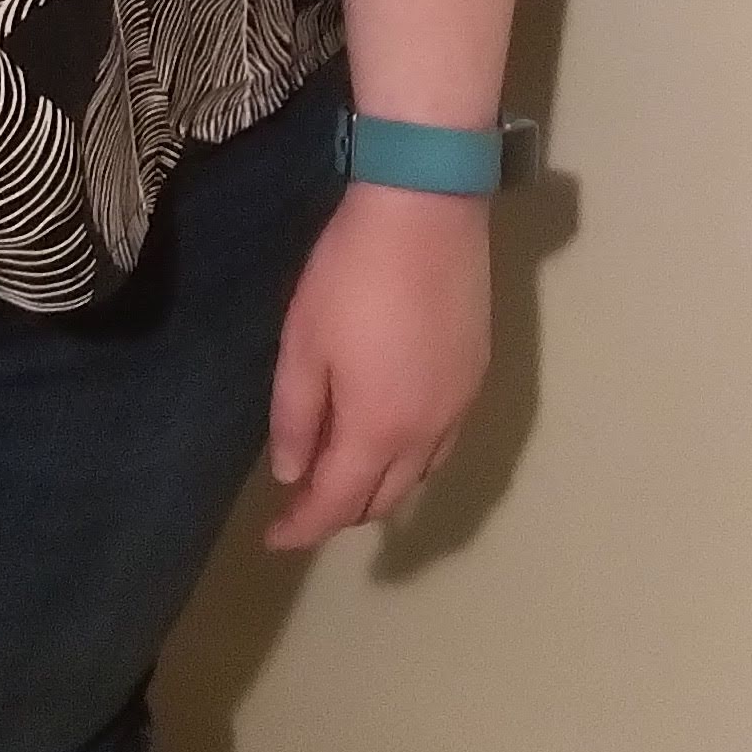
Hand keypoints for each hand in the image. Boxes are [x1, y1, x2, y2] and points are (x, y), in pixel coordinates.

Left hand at [261, 182, 491, 550]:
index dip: (303, 528)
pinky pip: (443, 444)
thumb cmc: (351, 275)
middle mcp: (428, 433)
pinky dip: (411, 459)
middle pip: (385, 500)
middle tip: (302, 506)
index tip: (274, 540)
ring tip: (342, 474)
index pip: (338, 504)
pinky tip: (389, 435)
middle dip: (341, 513)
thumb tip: (293, 474)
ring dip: (380, 488)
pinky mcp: (477, 376)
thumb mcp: (303, 345)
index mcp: (378, 430)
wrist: (428, 211)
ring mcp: (461, 406)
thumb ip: (296, 417)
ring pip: (419, 476)